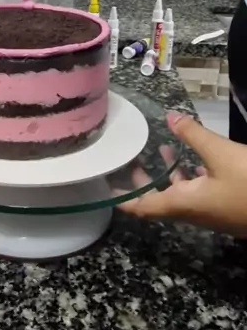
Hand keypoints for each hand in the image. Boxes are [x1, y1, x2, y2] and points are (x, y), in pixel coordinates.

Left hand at [117, 112, 246, 236]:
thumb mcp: (221, 154)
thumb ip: (194, 135)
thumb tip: (171, 116)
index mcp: (183, 204)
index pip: (141, 208)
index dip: (121, 198)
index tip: (105, 186)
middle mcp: (193, 213)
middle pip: (158, 202)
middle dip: (143, 182)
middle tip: (130, 160)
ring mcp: (211, 213)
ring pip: (180, 196)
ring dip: (169, 176)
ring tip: (162, 149)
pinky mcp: (226, 209)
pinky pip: (198, 194)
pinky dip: (191, 177)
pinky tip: (198, 160)